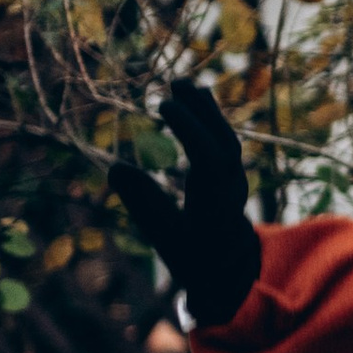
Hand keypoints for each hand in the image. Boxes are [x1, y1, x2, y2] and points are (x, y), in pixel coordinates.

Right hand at [108, 83, 261, 330]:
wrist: (225, 269)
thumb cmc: (190, 254)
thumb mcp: (162, 235)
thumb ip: (142, 203)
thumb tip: (114, 167)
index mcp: (215, 206)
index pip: (210, 160)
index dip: (190, 130)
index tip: (163, 106)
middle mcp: (232, 188)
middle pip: (224, 143)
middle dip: (200, 112)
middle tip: (173, 84)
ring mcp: (237, 179)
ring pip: (227, 138)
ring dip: (206, 110)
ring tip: (181, 84)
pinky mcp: (233, 173)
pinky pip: (225, 139)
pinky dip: (210, 117)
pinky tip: (197, 96)